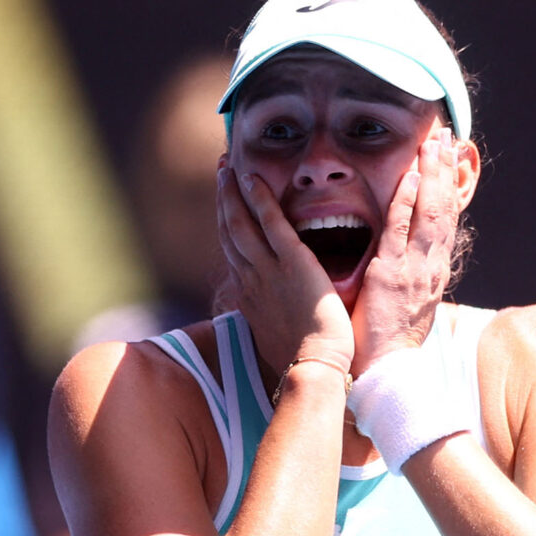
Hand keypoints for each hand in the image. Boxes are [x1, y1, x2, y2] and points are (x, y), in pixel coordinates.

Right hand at [217, 165, 353, 374]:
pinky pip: (269, 221)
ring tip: (227, 167)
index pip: (233, 253)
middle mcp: (250, 280)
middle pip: (228, 232)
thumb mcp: (279, 338)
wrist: (314, 367)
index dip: (226, 226)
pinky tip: (252, 178)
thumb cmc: (304, 361)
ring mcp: (267, 269)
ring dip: (231, 192)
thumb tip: (276, 320)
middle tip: (221, 175)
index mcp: (249, 298)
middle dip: (223, 201)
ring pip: (239, 222)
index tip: (225, 208)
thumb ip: (276, 320)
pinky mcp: (291, 261)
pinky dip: (258, 197)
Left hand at [349, 127, 461, 374]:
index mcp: (434, 271)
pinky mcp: (392, 275)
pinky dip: (408, 203)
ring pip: (430, 214)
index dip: (449, 187)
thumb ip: (411, 273)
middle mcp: (431, 266)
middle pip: (445, 209)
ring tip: (434, 145)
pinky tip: (410, 178)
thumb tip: (410, 256)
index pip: (446, 220)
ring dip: (433, 176)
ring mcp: (414, 269)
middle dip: (447, 171)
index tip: (449, 159)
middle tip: (447, 137)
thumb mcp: (409, 301)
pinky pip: (401, 232)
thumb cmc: (388, 339)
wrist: (386, 371)